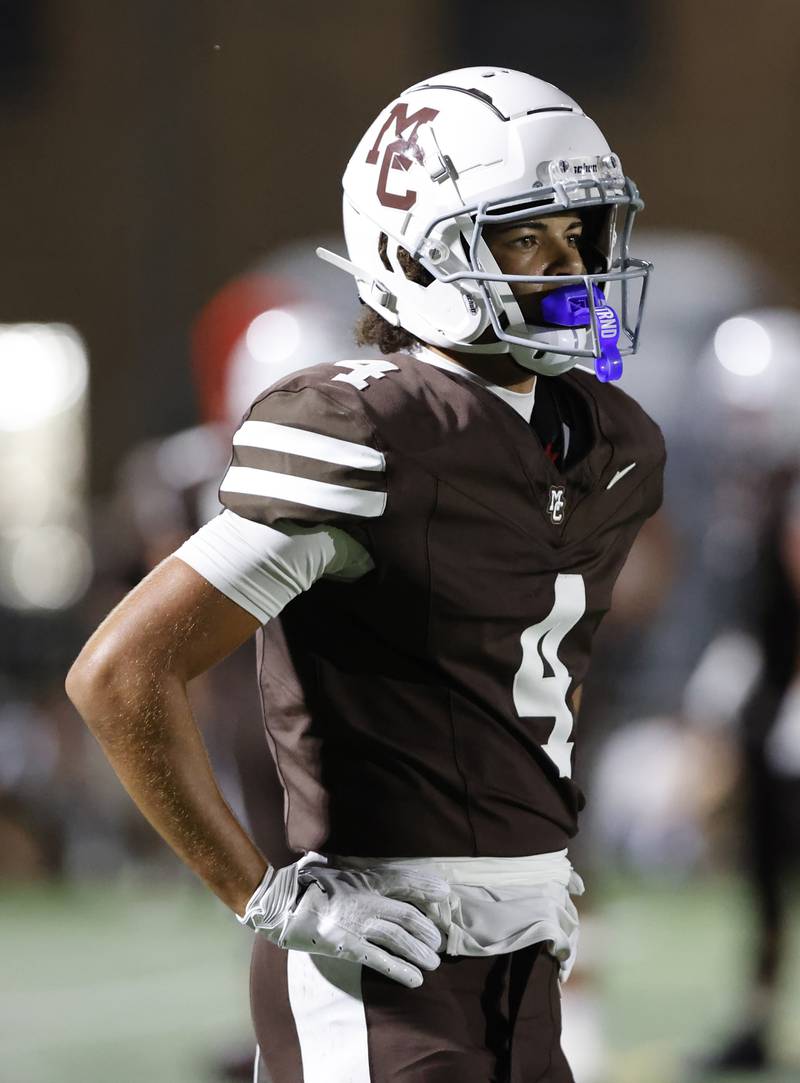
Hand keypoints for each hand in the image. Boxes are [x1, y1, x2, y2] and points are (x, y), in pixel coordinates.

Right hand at [238, 852, 448, 987]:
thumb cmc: (300, 883)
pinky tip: (415, 979)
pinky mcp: (346, 945)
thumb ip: (343, 868)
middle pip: (406, 915)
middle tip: (438, 940)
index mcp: (361, 878)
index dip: (424, 886)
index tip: (444, 892)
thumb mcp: (327, 866)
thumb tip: (345, 866)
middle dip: (426, 929)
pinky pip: (379, 960)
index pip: (401, 879)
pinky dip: (400, 970)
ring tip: (433, 963)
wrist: (276, 903)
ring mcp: (356, 923)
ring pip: (398, 939)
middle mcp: (364, 899)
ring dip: (419, 952)